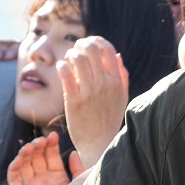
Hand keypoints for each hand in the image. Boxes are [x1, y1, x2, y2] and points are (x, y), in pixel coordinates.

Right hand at [7, 132, 84, 184]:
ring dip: (26, 153)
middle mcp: (42, 179)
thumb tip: (73, 152)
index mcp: (57, 175)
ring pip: (24, 164)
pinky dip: (14, 167)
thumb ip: (77, 170)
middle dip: (38, 146)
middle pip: (36, 157)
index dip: (51, 144)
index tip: (54, 135)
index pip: (50, 155)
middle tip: (43, 140)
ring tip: (32, 146)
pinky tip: (20, 158)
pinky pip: (14, 179)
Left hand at [58, 36, 129, 168]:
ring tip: (68, 60)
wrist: (99, 144)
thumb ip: (122, 76)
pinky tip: (62, 68)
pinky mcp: (73, 100)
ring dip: (70, 54)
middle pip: (91, 49)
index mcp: (117, 82)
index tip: (89, 43)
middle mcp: (104, 84)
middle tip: (75, 49)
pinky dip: (62, 65)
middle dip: (81, 44)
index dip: (96, 40)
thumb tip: (117, 55)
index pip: (108, 49)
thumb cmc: (110, 120)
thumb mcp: (122, 98)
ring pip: (77, 58)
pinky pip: (65, 73)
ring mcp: (89, 92)